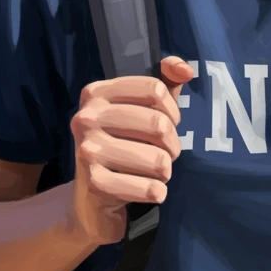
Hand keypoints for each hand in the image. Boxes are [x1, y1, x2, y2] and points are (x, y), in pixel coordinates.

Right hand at [67, 55, 194, 245]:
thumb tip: (184, 70)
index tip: (169, 123)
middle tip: (166, 154)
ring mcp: (88, 151)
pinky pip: (150, 188)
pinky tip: (149, 191)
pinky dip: (157, 193)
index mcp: (96, 93)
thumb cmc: (123, 144)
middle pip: (158, 124)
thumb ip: (165, 83)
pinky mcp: (95, 184)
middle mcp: (86, 118)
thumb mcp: (141, 109)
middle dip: (173, 145)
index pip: (154, 89)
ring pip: (158, 160)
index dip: (172, 110)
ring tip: (156, 173)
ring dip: (166, 171)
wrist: (90, 201)